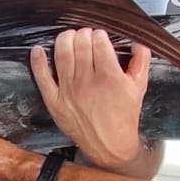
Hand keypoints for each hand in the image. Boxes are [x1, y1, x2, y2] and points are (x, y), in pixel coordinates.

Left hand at [31, 29, 149, 171]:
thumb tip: (139, 44)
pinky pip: (42, 77)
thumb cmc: (124, 117)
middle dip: (83, 34)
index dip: (99, 34)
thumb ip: (141, 63)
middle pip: (80, 45)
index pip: (99, 42)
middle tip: (85, 35)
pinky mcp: (55, 101)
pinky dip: (38, 61)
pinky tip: (38, 50)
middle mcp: (87, 82)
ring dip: (64, 39)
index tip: (100, 36)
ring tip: (69, 37)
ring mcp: (68, 91)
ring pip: (62, 54)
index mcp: (109, 77)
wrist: (110, 146)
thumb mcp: (139, 89)